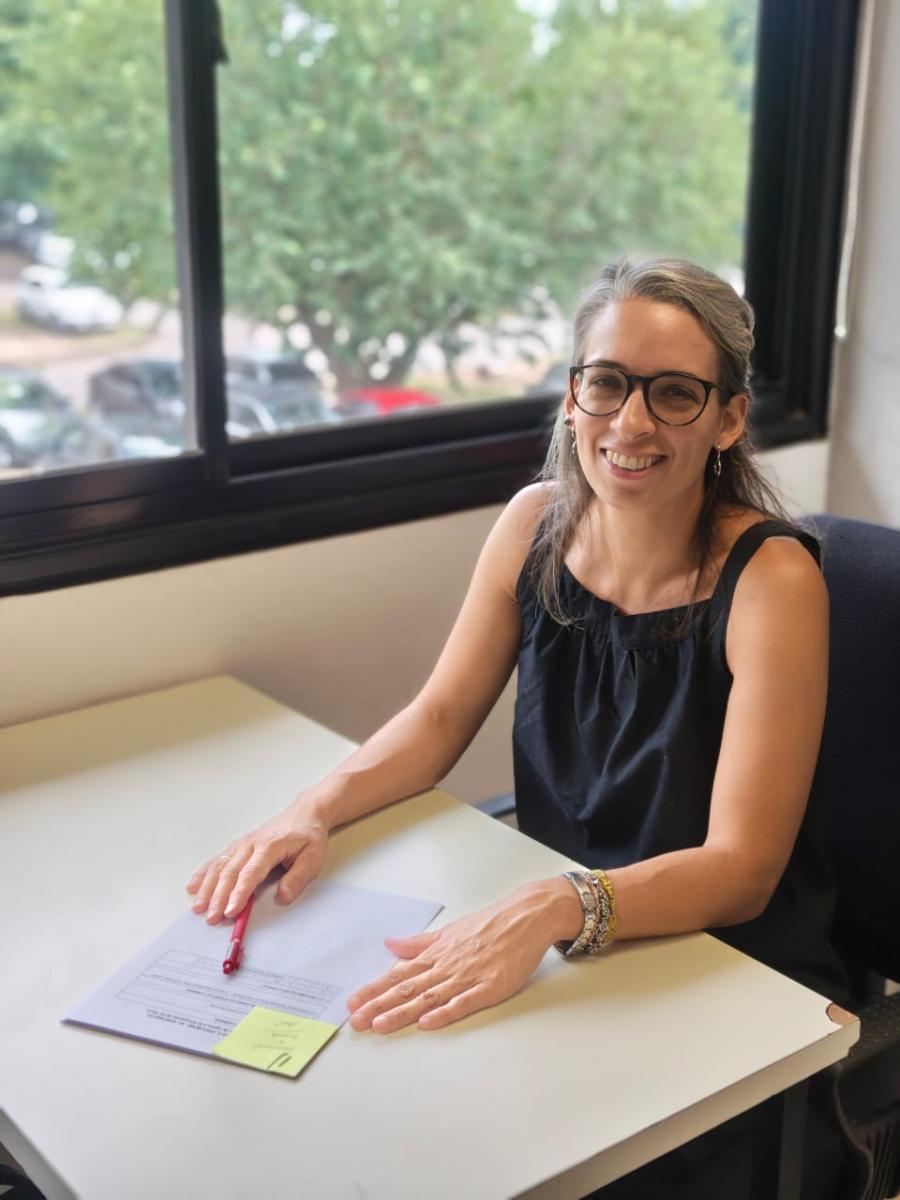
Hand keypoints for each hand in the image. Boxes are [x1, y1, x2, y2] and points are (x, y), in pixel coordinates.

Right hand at [185, 797, 328, 923]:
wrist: (304, 813)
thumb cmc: (308, 836)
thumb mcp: (313, 857)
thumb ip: (298, 878)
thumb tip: (283, 897)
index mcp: (270, 847)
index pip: (251, 873)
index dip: (239, 893)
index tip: (231, 911)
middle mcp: (251, 844)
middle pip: (230, 872)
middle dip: (219, 897)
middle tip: (211, 918)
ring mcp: (242, 844)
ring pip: (220, 866)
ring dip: (207, 888)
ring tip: (198, 907)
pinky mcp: (238, 846)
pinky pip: (218, 859)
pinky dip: (204, 873)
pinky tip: (193, 885)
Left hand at [346, 879, 578, 1033]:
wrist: (525, 917)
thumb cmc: (489, 924)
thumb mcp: (448, 931)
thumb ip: (419, 943)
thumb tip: (390, 943)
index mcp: (436, 954)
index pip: (398, 974)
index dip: (374, 989)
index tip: (352, 1002)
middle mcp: (446, 966)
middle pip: (408, 988)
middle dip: (379, 1005)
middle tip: (355, 1021)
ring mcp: (467, 976)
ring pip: (429, 997)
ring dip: (403, 1012)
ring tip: (380, 1024)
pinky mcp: (490, 986)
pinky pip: (464, 1002)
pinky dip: (445, 1012)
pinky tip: (429, 1022)